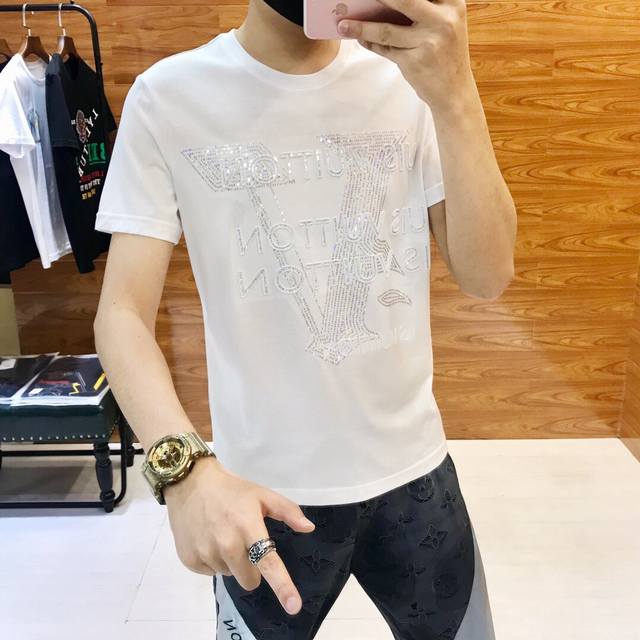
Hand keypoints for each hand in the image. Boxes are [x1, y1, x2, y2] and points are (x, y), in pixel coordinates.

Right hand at [163, 456, 315, 614]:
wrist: (190, 483)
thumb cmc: (232, 490)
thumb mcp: (262, 494)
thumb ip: (288, 511)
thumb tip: (308, 528)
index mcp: (247, 526)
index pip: (268, 561)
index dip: (282, 586)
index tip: (293, 606)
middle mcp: (226, 543)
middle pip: (250, 579)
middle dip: (252, 566)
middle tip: (244, 541)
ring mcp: (205, 553)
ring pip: (229, 575)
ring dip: (230, 561)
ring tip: (222, 533)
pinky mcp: (190, 560)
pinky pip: (211, 572)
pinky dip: (213, 560)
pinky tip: (208, 538)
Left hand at [336, 0, 474, 110]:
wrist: (454, 91)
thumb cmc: (445, 54)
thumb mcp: (444, 24)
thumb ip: (423, 9)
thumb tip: (382, 3)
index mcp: (452, 4)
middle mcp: (443, 20)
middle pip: (404, 0)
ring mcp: (428, 42)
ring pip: (387, 30)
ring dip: (361, 27)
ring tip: (343, 24)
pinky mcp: (414, 62)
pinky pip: (386, 50)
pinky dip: (370, 44)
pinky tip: (359, 39)